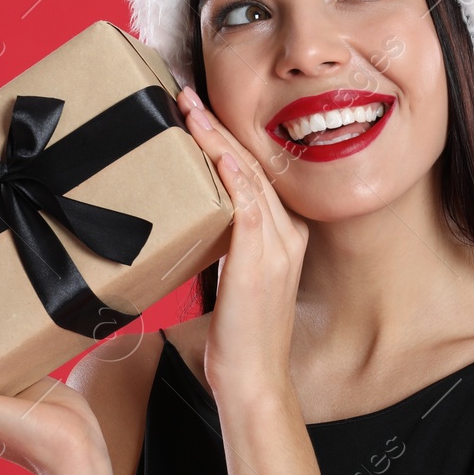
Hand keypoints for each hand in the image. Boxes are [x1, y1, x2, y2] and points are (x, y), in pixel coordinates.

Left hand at [178, 85, 307, 402]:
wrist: (253, 380)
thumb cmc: (237, 339)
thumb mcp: (231, 281)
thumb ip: (221, 248)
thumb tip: (190, 226)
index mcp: (284, 235)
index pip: (254, 172)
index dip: (225, 138)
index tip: (196, 111)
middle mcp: (288, 232)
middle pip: (251, 164)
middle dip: (217, 126)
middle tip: (185, 94)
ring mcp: (279, 244)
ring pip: (247, 175)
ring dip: (216, 138)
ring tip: (187, 108)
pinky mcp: (262, 259)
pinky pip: (248, 203)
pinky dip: (230, 173)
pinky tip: (212, 149)